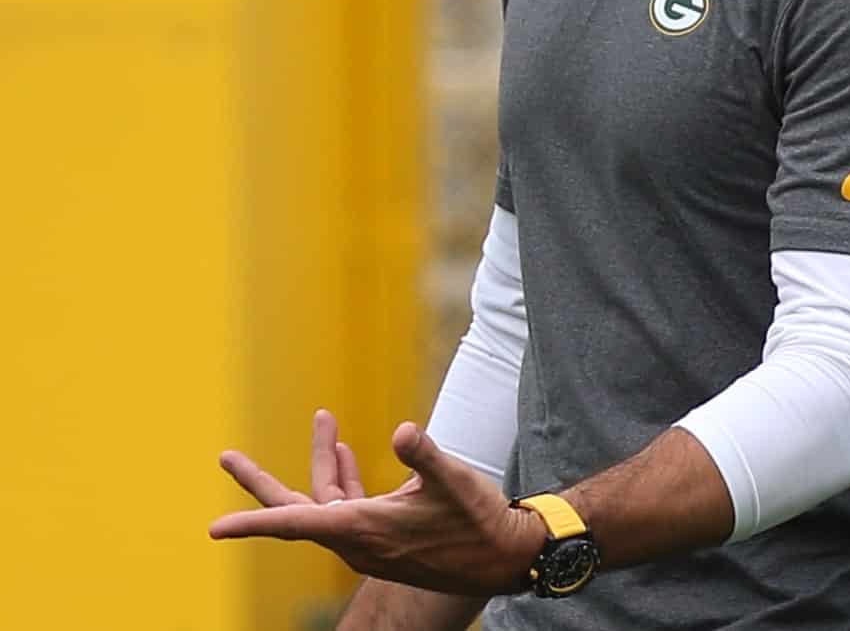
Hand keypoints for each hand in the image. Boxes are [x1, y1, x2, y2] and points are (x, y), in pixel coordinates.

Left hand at [210, 415, 543, 597]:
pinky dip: (342, 479)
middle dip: (261, 481)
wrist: (504, 557)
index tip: (215, 529)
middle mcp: (357, 541)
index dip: (253, 521)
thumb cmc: (480, 522)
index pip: (295, 522)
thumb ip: (425, 455)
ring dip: (323, 463)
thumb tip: (403, 431)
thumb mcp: (454, 483)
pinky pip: (348, 508)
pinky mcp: (385, 538)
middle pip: (295, 511)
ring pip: (326, 503)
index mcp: (363, 529)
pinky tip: (348, 450)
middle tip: (226, 456)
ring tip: (326, 421)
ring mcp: (369, 542)